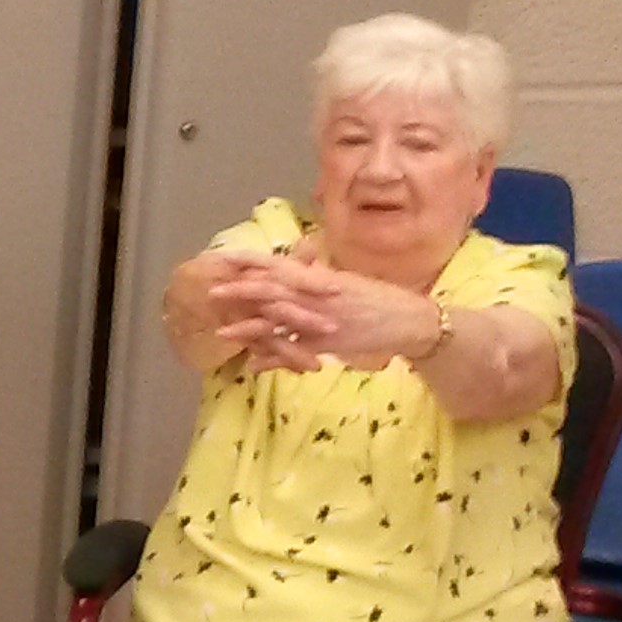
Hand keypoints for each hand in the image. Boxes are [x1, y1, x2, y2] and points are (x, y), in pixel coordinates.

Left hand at [206, 245, 440, 372]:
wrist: (410, 321)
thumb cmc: (376, 298)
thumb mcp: (342, 281)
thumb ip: (314, 275)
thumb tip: (293, 262)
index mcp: (320, 277)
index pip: (279, 264)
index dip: (250, 260)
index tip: (222, 257)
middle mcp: (318, 295)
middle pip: (274, 289)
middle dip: (241, 290)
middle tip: (211, 290)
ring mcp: (322, 320)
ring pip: (280, 322)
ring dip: (249, 327)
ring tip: (221, 332)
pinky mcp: (329, 343)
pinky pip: (296, 351)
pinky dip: (274, 358)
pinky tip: (252, 364)